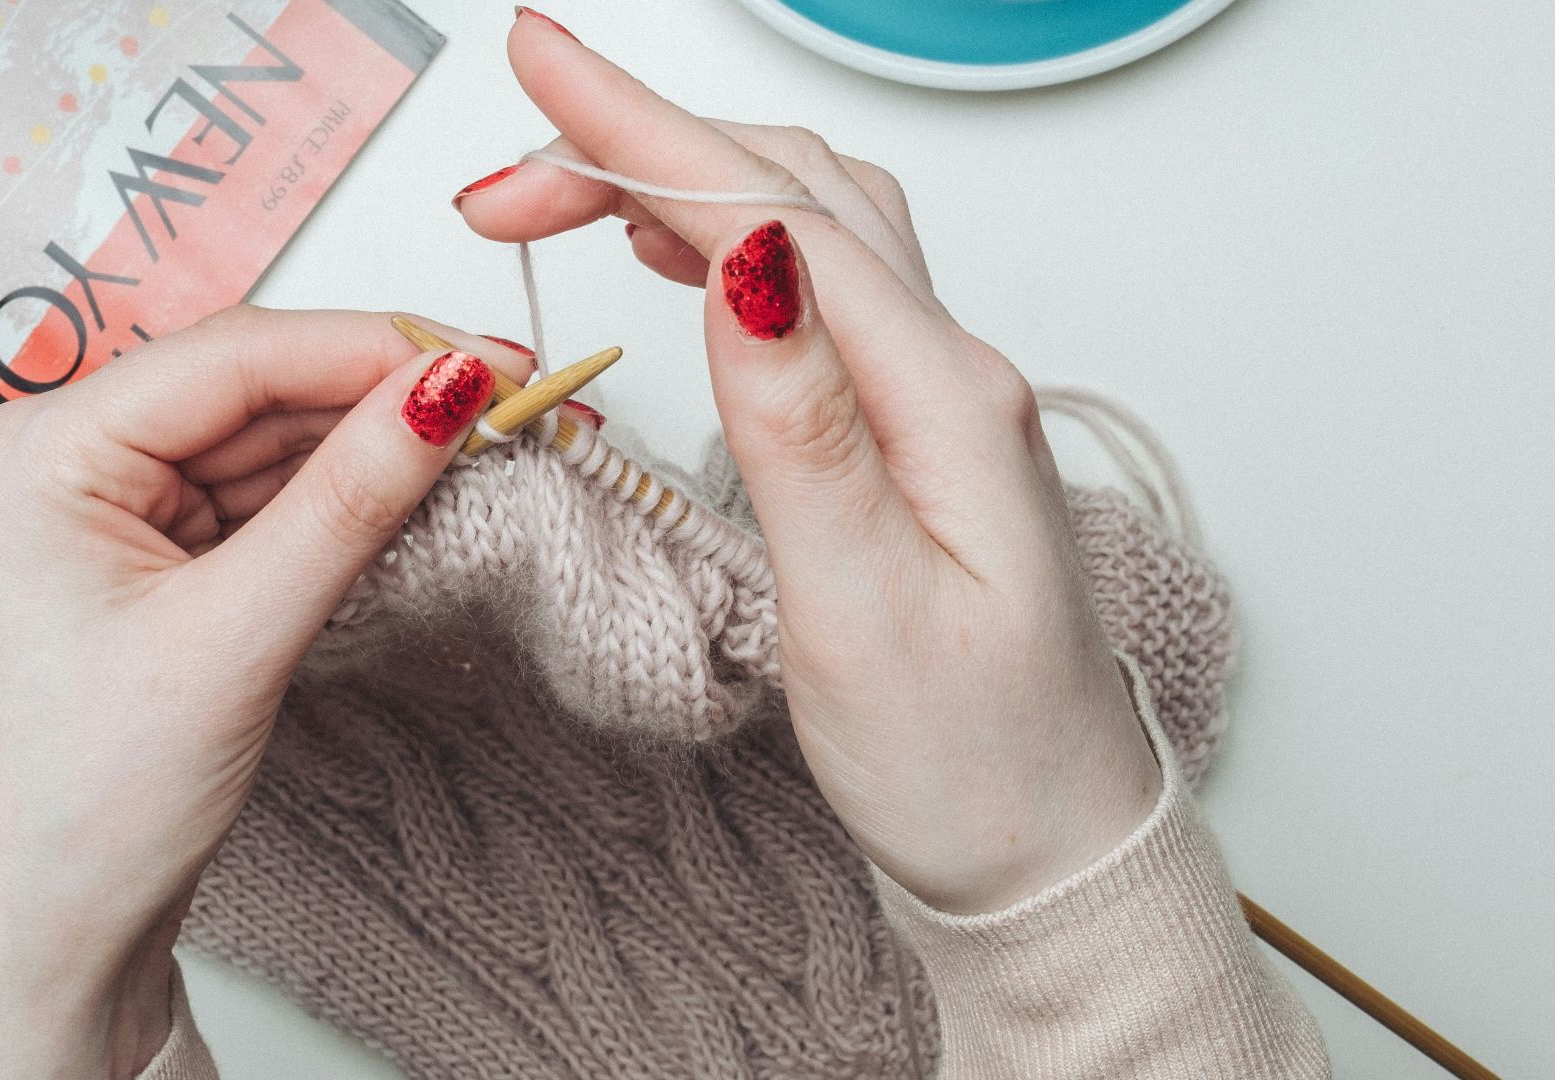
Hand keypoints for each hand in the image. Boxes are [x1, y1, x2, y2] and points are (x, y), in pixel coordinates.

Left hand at [0, 309, 526, 1078]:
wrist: (35, 945)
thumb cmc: (75, 809)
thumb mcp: (233, 638)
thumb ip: (348, 503)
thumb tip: (450, 391)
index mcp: (42, 449)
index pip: (238, 356)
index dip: (378, 349)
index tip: (495, 363)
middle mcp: (65, 462)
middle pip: (258, 390)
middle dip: (388, 397)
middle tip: (517, 401)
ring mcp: (109, 515)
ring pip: (270, 446)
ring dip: (374, 450)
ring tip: (488, 448)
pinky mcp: (151, 565)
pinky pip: (263, 505)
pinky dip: (341, 503)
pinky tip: (416, 495)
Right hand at [457, 12, 1162, 914]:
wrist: (1049, 845)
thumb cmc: (968, 760)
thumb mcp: (865, 611)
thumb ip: (803, 427)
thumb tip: (745, 259)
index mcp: (942, 399)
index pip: (776, 214)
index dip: (644, 132)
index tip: (539, 64)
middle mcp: (951, 374)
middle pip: (790, 192)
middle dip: (641, 142)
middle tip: (505, 164)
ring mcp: (936, 397)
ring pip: (807, 226)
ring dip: (686, 179)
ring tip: (564, 184)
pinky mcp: (912, 431)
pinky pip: (821, 288)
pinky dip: (734, 239)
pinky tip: (682, 254)